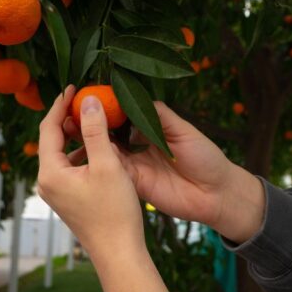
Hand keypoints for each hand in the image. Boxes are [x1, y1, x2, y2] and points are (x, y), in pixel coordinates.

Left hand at [37, 85, 143, 259]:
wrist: (119, 252)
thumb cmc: (113, 211)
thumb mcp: (107, 164)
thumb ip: (95, 130)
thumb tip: (88, 100)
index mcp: (50, 172)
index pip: (49, 128)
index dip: (61, 104)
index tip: (74, 86)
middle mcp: (47, 182)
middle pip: (53, 139)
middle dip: (68, 117)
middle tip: (84, 97)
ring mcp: (57, 192)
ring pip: (63, 153)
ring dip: (77, 135)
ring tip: (94, 117)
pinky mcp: (68, 198)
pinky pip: (70, 166)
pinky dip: (82, 152)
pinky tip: (100, 146)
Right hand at [64, 102, 265, 243]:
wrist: (217, 194)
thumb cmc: (206, 157)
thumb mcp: (183, 130)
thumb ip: (159, 115)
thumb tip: (132, 98)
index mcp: (151, 129)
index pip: (124, 114)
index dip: (108, 107)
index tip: (91, 96)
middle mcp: (140, 146)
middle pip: (111, 133)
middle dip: (93, 124)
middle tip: (74, 112)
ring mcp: (136, 166)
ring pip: (108, 152)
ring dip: (92, 142)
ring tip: (74, 129)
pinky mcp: (136, 184)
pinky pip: (115, 172)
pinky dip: (102, 162)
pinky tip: (89, 152)